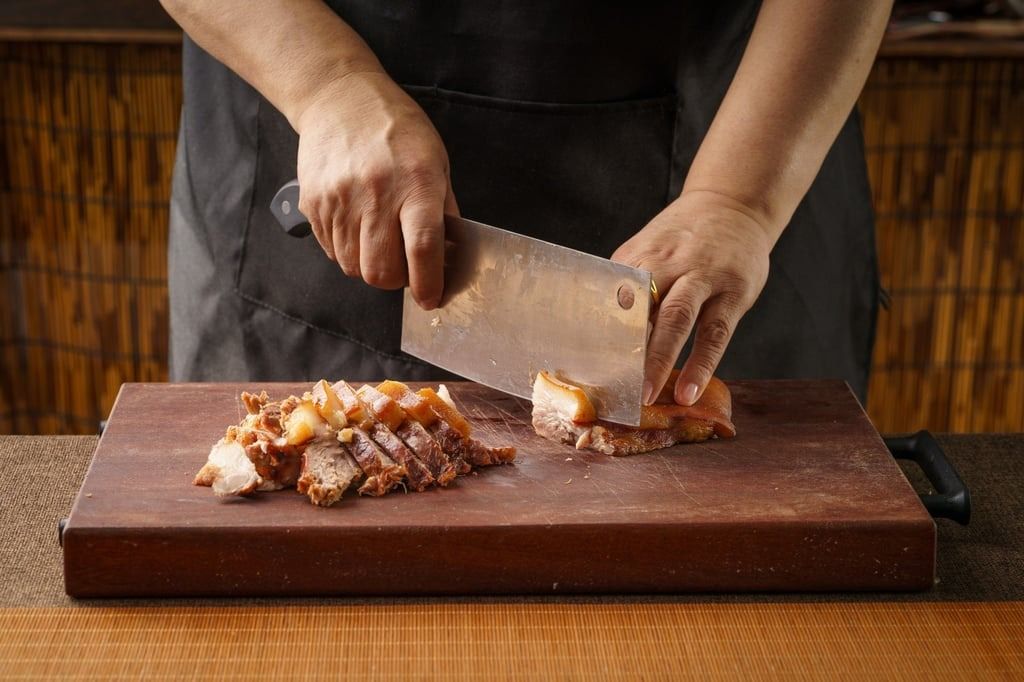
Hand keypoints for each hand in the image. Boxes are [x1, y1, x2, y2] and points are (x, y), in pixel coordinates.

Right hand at [295, 71, 457, 308]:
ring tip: (379, 239)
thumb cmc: (396, 130)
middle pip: (381, 271)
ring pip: (354, 267)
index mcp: (416, 183)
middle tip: (404, 265)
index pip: (422, 248)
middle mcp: (376, 194)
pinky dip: (348, 251)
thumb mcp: (436, 162)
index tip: (431, 298)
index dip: (428, 283)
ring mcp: (340, 200)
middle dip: (395, 280)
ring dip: (370, 265)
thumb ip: (443, 211)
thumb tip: (449, 255)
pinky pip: (332, 251)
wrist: (340, 98)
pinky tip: (358, 227)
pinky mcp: (314, 204)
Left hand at [612, 191, 772, 405]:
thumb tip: (597, 332)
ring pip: (678, 318)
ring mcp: (703, 276)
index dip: (597, 329)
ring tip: (648, 394)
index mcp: (638, 257)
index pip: (612, 296)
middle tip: (613, 384)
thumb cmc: (683, 239)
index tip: (583, 362)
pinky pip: (716, 332)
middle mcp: (669, 264)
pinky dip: (702, 364)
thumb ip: (627, 284)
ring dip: (661, 359)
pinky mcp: (734, 292)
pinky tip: (690, 390)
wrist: (734, 204)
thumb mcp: (648, 250)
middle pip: (643, 306)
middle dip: (626, 347)